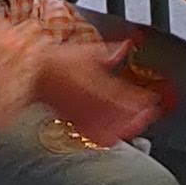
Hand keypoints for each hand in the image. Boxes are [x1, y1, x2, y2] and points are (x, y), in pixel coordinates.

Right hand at [29, 38, 160, 148]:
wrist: (33, 74)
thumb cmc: (58, 62)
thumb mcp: (86, 51)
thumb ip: (110, 52)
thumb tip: (127, 46)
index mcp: (94, 81)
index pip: (124, 95)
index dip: (142, 99)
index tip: (152, 99)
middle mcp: (89, 100)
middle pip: (120, 115)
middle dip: (139, 117)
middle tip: (150, 114)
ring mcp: (82, 114)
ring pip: (109, 128)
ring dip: (127, 128)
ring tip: (138, 125)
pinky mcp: (74, 122)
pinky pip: (94, 136)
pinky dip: (108, 138)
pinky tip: (116, 137)